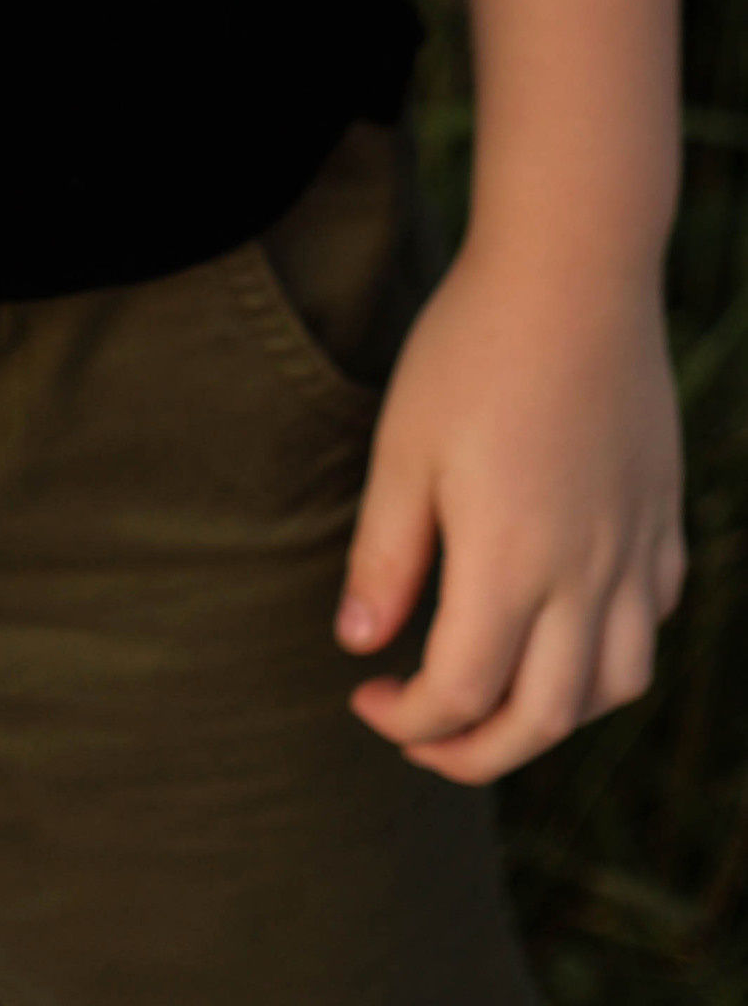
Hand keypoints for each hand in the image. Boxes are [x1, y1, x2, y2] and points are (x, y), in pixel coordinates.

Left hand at [335, 233, 687, 780]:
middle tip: (420, 737)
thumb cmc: (472, 348)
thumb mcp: (404, 447)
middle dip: (475, 751)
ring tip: (495, 697)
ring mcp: (635, 548)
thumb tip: (359, 645)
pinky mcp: (662, 519)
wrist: (574, 269)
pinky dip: (609, 655)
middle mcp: (586, 573)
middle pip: (544, 718)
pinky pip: (648, 622)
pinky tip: (566, 629)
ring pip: (614, 685)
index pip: (462, 692)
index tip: (366, 695)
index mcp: (511, 561)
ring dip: (553, 716)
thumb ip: (385, 558)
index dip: (409, 719)